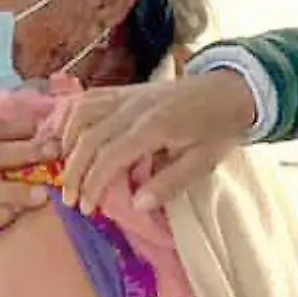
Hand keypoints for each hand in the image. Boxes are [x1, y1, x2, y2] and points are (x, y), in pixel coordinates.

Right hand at [58, 70, 255, 214]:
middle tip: (69, 199)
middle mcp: (134, 107)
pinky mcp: (125, 89)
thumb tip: (136, 204)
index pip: (110, 156)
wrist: (230, 90)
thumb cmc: (217, 130)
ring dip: (68, 144)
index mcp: (155, 127)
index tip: (87, 208)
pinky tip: (69, 137)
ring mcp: (127, 94)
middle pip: (89, 137)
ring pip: (82, 114)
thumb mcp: (203, 163)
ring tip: (67, 170)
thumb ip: (170, 183)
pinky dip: (72, 117)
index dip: (93, 184)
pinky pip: (89, 98)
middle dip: (74, 171)